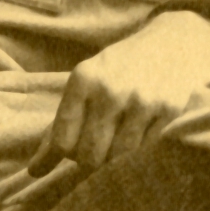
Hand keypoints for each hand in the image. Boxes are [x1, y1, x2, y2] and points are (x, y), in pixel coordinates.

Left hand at [40, 6, 209, 174]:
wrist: (173, 43)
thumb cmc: (120, 67)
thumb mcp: (88, 79)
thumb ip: (64, 119)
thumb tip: (36, 167)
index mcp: (83, 78)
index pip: (62, 138)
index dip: (56, 156)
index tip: (50, 163)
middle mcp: (110, 89)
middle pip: (89, 155)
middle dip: (88, 158)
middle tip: (93, 146)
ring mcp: (141, 100)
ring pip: (117, 156)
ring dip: (115, 151)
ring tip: (118, 130)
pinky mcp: (168, 109)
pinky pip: (144, 148)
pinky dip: (138, 142)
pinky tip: (140, 123)